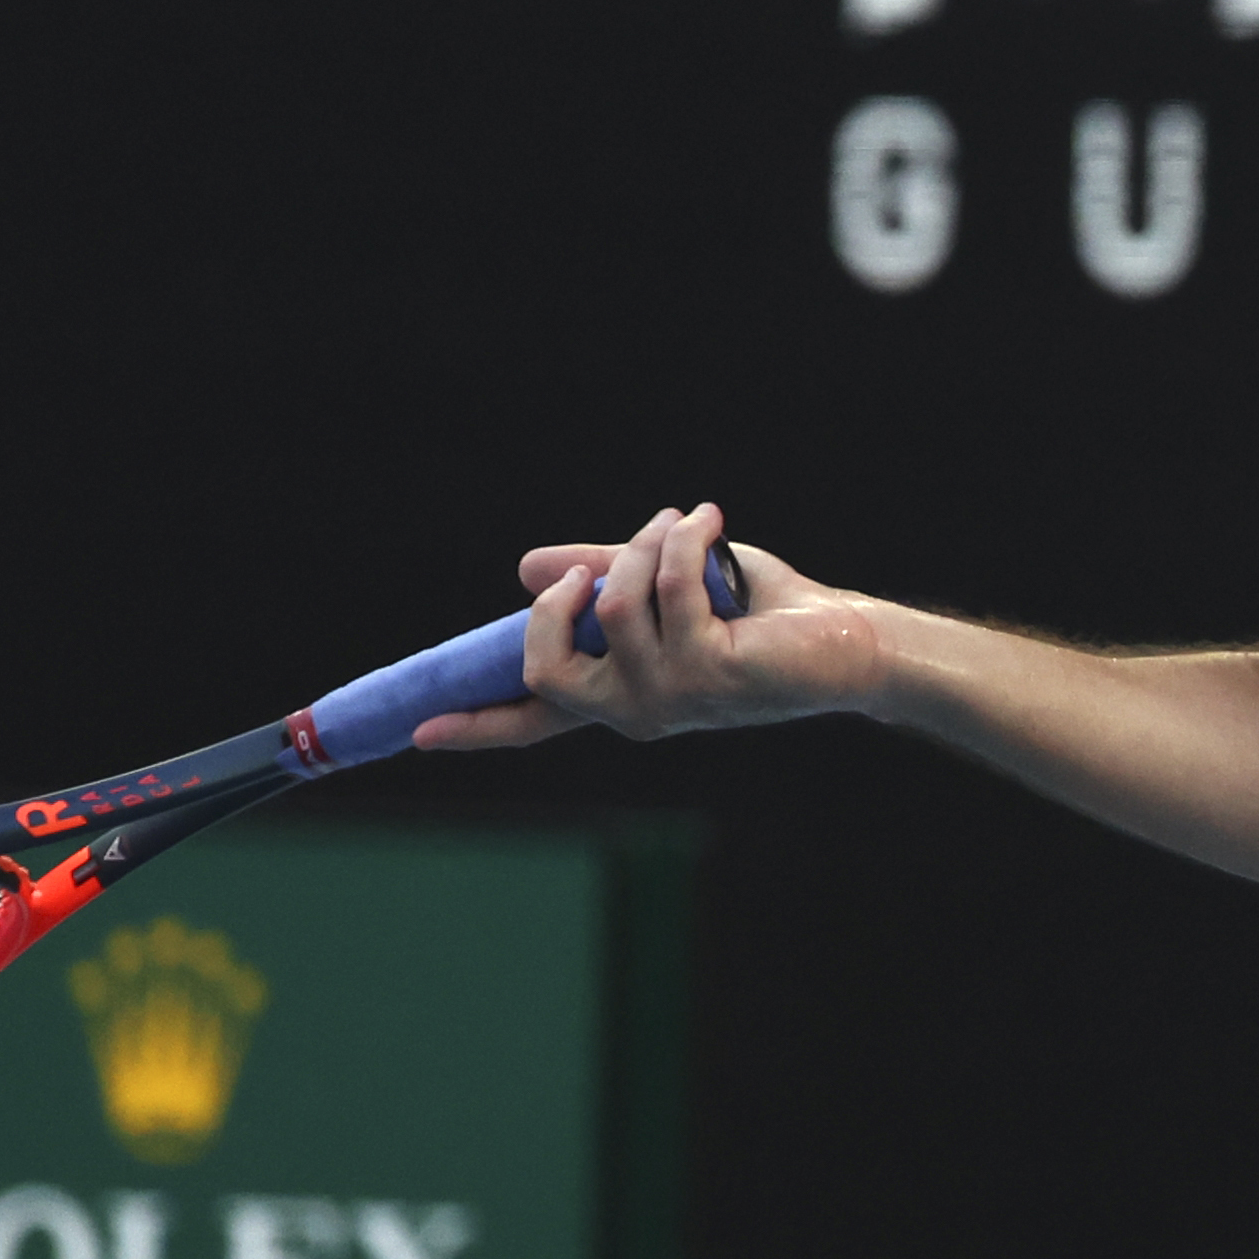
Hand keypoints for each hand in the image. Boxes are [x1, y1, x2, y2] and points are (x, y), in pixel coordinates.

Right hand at [408, 503, 885, 751]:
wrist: (842, 637)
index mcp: (619, 698)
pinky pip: (667, 588)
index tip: (416, 734)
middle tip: (601, 561)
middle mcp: (636, 712)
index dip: (474, 727)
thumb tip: (526, 569)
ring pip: (614, 607)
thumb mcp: (664, 585)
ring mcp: (670, 701)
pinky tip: (710, 524)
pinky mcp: (708, 674)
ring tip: (685, 525)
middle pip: (546, 670)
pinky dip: (685, 541)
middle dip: (559, 599)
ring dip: (646, 547)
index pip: (532, 722)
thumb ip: (601, 576)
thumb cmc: (758, 613)